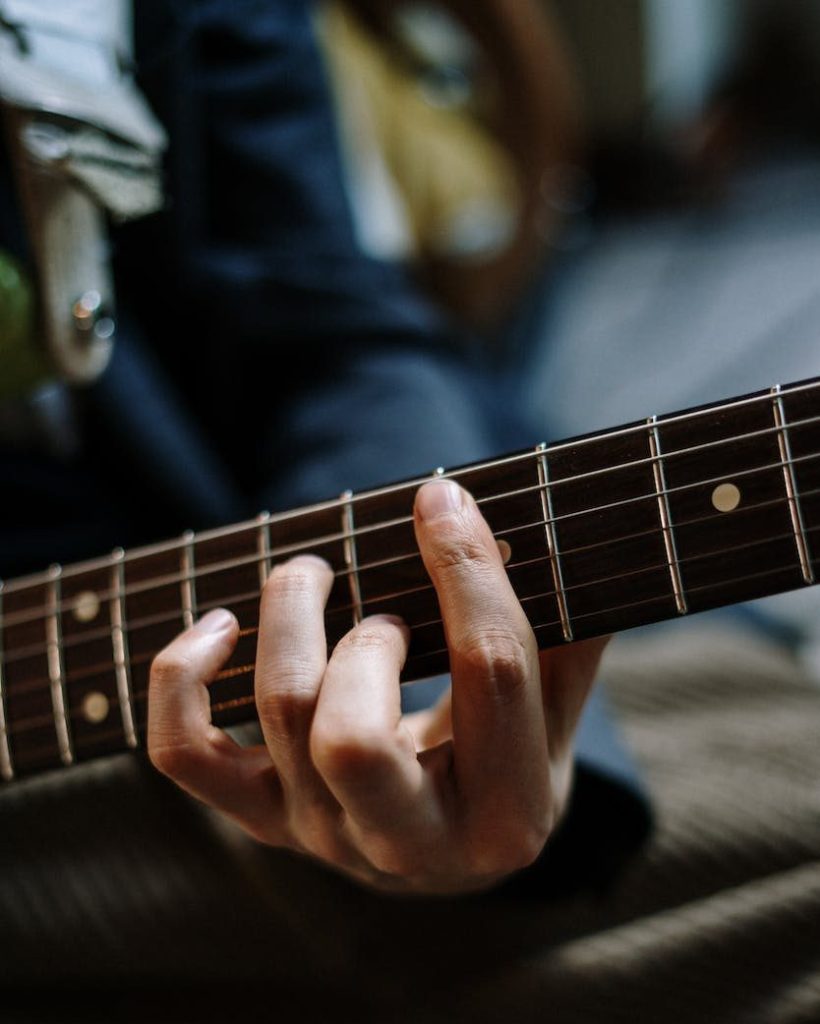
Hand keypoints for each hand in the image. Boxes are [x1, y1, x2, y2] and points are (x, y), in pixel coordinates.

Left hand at [147, 479, 606, 892]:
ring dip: (291, 617)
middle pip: (351, 738)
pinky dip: (182, 678)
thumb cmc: (508, 756)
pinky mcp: (263, 819)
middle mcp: (412, 844)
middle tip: (384, 610)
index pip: (491, 672)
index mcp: (510, 811)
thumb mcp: (557, 710)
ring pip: (279, 714)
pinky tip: (218, 624)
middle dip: (365, 642)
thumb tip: (562, 528)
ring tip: (314, 577)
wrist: (448, 843)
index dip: (467, 569)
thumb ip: (569, 631)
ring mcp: (326, 837)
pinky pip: (186, 754)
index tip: (443, 498)